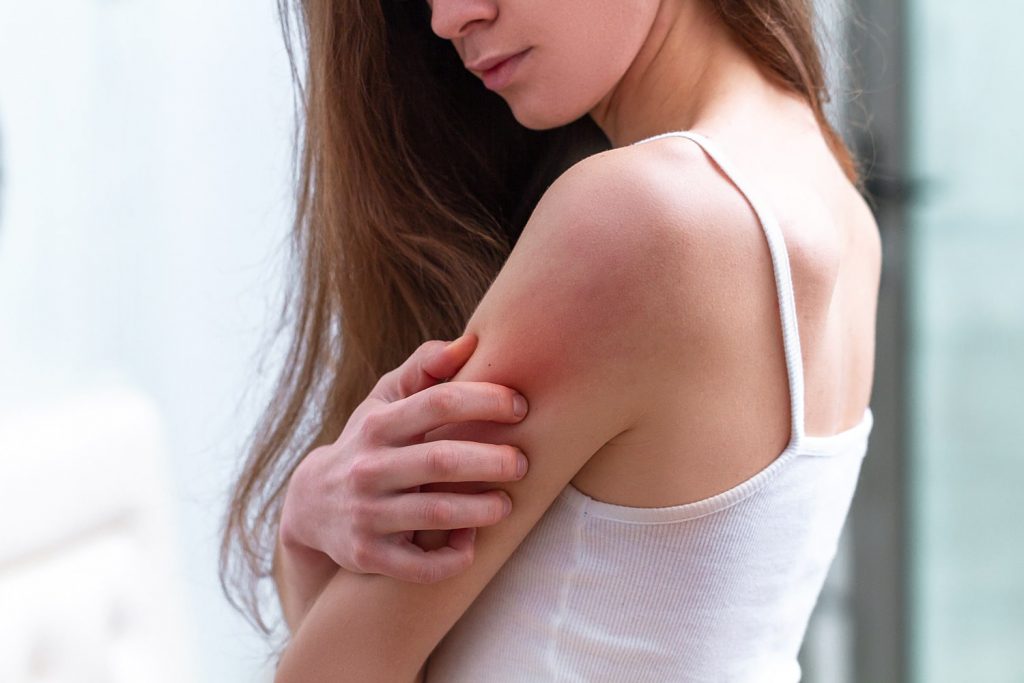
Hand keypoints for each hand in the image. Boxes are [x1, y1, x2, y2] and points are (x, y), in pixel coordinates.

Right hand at [278, 332, 529, 588]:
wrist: (311, 503)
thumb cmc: (370, 441)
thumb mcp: (385, 400)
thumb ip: (426, 368)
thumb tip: (470, 343)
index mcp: (379, 424)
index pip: (437, 403)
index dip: (485, 400)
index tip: (520, 406)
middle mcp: (369, 467)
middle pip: (441, 460)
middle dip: (492, 461)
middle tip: (521, 463)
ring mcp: (366, 513)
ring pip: (435, 513)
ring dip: (482, 510)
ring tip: (506, 504)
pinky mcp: (368, 555)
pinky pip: (420, 566)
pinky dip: (453, 558)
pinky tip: (471, 542)